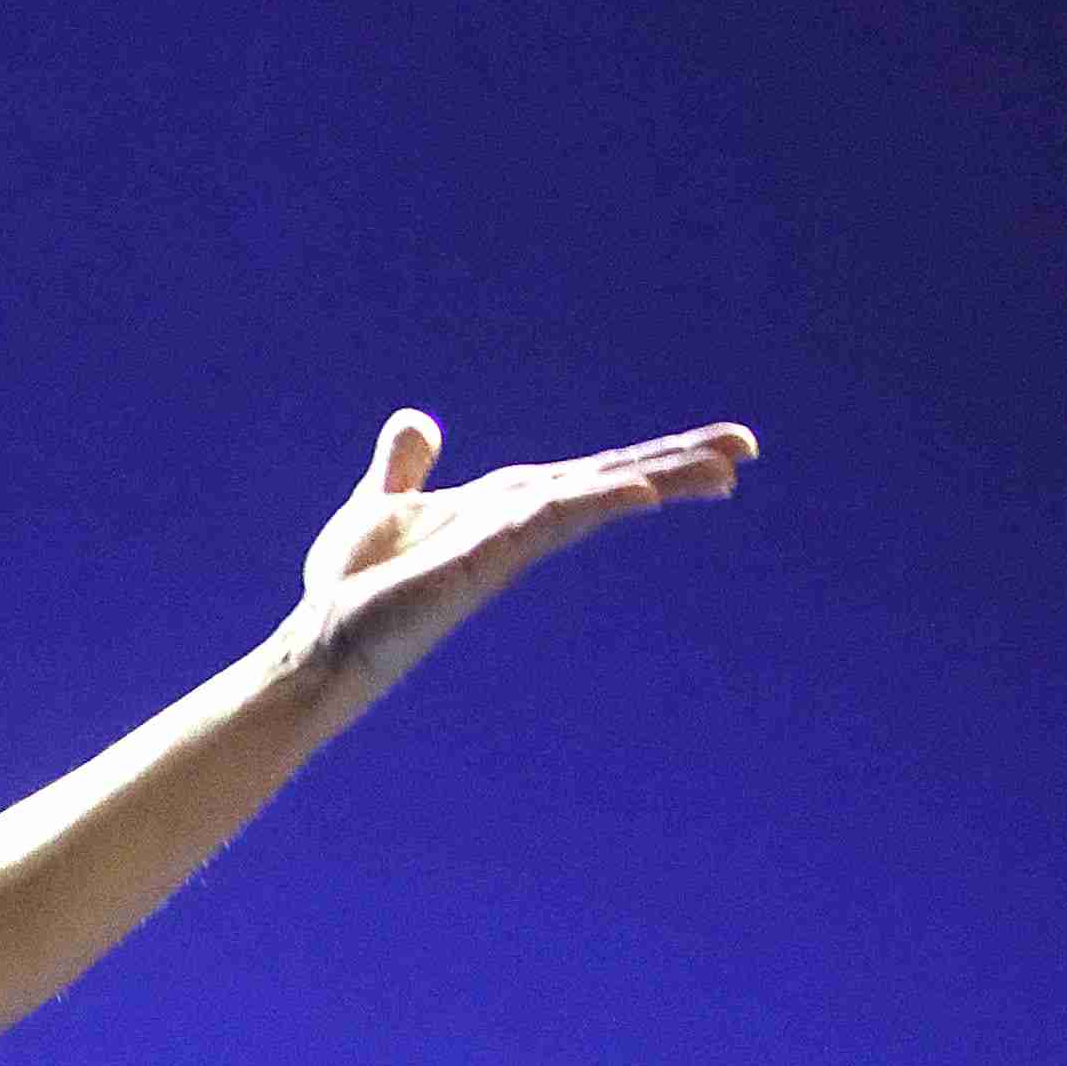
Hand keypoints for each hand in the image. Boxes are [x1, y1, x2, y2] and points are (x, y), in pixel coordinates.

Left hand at [282, 409, 757, 707]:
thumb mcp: (380, 505)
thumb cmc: (353, 589)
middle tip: (748, 449)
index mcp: (506, 507)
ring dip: (655, 480)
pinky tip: (634, 492)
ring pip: (592, 500)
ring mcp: (505, 545)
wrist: (318, 642)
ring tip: (721, 469)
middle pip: (610, 483)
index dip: (651, 458)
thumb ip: (405, 467)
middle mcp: (517, 524)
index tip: (717, 449)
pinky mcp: (480, 563)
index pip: (591, 474)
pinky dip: (588, 503)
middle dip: (678, 465)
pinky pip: (543, 522)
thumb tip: (417, 423)